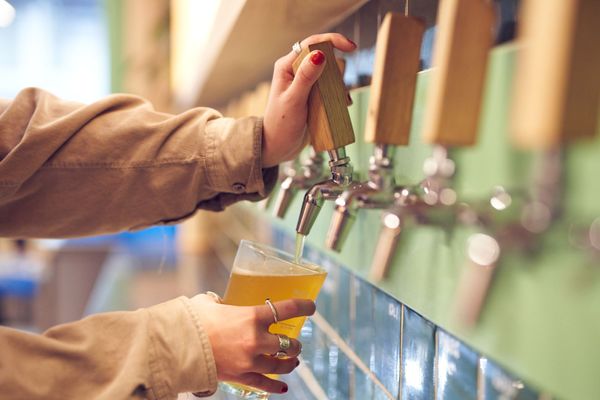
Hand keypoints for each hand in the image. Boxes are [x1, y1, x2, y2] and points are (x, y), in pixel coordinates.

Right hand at [191, 294, 315, 393]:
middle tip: (295, 342)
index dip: (303, 307)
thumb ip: (219, 302)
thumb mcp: (208, 303)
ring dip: (290, 362)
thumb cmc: (192, 321)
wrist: (177, 347)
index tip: (311, 307)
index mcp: (252, 316)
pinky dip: (275, 386)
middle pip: (287, 343)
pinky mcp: (241, 376)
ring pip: (280, 364)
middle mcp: (257, 339)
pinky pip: (264, 384)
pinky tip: (283, 387)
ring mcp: (250, 360)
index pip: (287, 309)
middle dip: (294, 343)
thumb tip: (217, 303)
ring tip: (293, 361)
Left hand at [262, 33, 356, 167]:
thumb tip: (319, 54)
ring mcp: (305, 83)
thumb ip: (306, 78)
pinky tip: (340, 106)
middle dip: (337, 71)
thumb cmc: (280, 125)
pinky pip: (330, 87)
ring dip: (339, 85)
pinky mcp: (313, 95)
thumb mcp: (294, 101)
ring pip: (330, 73)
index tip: (351, 48)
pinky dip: (338, 94)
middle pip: (324, 57)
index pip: (311, 44)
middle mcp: (296, 71)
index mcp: (287, 67)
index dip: (333, 41)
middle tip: (339, 91)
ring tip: (340, 102)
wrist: (278, 147)